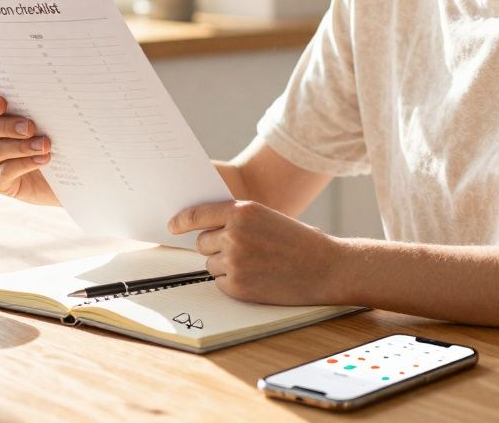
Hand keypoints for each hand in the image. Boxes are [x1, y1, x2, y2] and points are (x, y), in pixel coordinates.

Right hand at [0, 89, 59, 205]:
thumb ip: (41, 108)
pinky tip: (42, 160)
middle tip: (30, 127)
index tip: (2, 104)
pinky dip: (24, 164)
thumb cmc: (55, 139)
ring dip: (21, 146)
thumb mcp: (49, 121)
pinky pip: (4, 172)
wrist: (64, 174)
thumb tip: (50, 98)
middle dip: (7, 126)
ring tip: (45, 145)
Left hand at [168, 200, 345, 305]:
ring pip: (210, 264)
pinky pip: (220, 283)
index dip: (181, 221)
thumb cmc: (301, 242)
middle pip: (202, 242)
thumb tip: (207, 229)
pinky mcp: (238, 286)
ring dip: (225, 266)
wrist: (326, 267)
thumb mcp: (268, 217)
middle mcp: (234, 234)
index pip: (197, 215)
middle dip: (215, 247)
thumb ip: (237, 219)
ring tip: (256, 264)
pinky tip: (258, 278)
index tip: (172, 226)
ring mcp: (235, 261)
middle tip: (241, 250)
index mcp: (242, 211)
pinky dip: (234, 283)